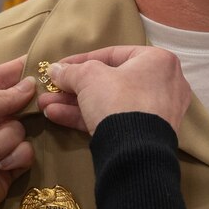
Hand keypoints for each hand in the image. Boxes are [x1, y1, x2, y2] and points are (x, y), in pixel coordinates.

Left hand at [0, 58, 35, 208]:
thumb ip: (3, 95)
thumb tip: (30, 84)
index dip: (13, 71)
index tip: (37, 60)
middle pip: (14, 104)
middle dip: (22, 104)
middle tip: (40, 97)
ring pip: (20, 129)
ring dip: (3, 140)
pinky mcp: (8, 168)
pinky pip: (25, 153)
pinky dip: (13, 157)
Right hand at [38, 46, 190, 134]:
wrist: (135, 153)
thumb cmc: (118, 100)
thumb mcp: (90, 78)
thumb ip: (72, 71)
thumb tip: (56, 69)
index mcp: (157, 60)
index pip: (114, 54)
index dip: (82, 60)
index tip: (60, 67)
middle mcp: (162, 83)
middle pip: (110, 81)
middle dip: (75, 87)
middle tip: (51, 90)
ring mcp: (157, 111)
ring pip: (109, 102)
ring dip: (75, 103)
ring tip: (45, 106)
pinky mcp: (147, 135)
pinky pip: (115, 119)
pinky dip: (87, 117)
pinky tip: (56, 117)